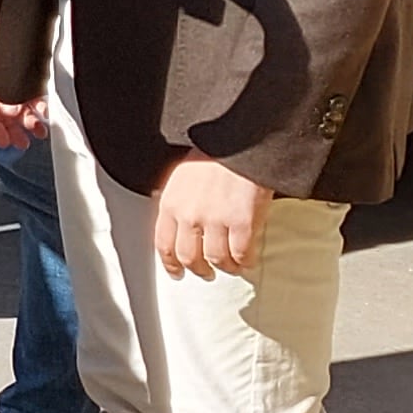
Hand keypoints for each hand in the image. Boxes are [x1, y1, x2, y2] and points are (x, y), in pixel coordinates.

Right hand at [0, 27, 48, 151]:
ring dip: (27, 121)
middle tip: (21, 142)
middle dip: (12, 128)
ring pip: (18, 105)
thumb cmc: (5, 25)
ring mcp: (12, 75)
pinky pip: (32, 95)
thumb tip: (3, 110)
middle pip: (1, 110)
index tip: (3, 140)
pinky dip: (38, 107)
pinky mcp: (29, 73)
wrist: (25, 6)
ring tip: (37, 131)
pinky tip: (44, 112)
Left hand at [150, 155, 272, 279]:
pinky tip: (248, 260)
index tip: (177, 272)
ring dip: (225, 267)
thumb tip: (178, 223)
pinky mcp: (242, 222)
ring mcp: (216, 220)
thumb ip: (179, 200)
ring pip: (216, 259)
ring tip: (232, 266)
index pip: (164, 244)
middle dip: (199, 269)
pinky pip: (242, 254)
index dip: (170, 264)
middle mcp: (189, 215)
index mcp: (171, 203)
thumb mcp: (183, 175)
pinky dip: (245, 262)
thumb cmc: (214, 154)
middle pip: (189, 257)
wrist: (240, 140)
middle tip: (207, 272)